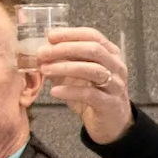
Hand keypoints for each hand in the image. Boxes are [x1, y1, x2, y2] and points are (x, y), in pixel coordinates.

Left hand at [37, 26, 132, 145]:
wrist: (110, 122)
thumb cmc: (92, 94)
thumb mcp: (77, 74)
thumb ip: (63, 62)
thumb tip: (41, 52)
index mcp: (110, 54)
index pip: (93, 36)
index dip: (71, 34)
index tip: (50, 36)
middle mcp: (116, 67)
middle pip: (94, 50)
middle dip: (65, 49)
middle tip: (43, 53)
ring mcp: (115, 85)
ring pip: (93, 70)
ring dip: (66, 67)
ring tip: (45, 70)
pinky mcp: (109, 104)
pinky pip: (90, 94)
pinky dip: (70, 91)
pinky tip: (54, 91)